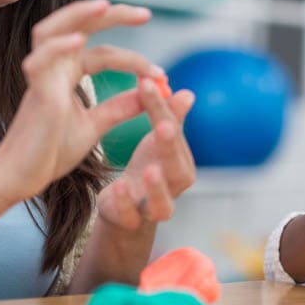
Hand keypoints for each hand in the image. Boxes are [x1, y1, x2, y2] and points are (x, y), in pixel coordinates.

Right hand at [0, 0, 163, 203]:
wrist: (21, 178)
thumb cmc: (50, 152)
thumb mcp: (95, 126)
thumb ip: (119, 107)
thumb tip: (150, 92)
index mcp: (67, 75)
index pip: (103, 52)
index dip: (134, 61)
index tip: (162, 75)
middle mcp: (53, 69)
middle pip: (78, 26)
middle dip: (111, 15)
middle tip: (145, 13)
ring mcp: (41, 78)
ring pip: (51, 30)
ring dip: (77, 15)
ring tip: (106, 6)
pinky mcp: (34, 94)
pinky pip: (40, 62)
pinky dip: (58, 48)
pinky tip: (78, 40)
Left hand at [97, 80, 196, 230]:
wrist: (128, 209)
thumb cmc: (147, 168)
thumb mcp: (156, 142)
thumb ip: (169, 118)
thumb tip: (187, 93)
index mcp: (182, 162)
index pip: (174, 132)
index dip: (163, 109)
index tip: (147, 83)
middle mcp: (174, 186)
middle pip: (178, 168)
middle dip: (170, 147)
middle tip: (162, 125)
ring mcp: (155, 207)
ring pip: (163, 203)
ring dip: (157, 186)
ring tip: (149, 170)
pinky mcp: (132, 221)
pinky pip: (132, 216)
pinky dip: (126, 203)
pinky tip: (118, 186)